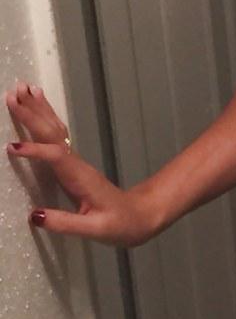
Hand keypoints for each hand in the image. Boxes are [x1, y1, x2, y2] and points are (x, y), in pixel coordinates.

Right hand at [5, 81, 157, 245]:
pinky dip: (45, 118)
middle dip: (32, 115)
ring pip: (54, 130)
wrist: (139, 215)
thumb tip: (34, 216)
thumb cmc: (120, 223)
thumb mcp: (94, 229)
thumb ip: (65, 223)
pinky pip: (56, 135)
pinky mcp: (72, 163)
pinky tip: (38, 105)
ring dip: (37, 110)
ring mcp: (74, 162)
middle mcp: (76, 164)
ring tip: (20, 89)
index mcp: (80, 178)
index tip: (12, 147)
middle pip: (52, 134)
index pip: (56, 157)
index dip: (36, 151)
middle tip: (12, 95)